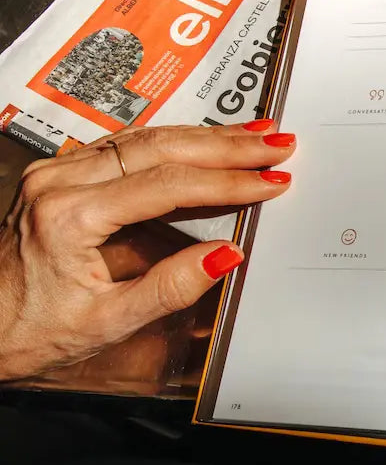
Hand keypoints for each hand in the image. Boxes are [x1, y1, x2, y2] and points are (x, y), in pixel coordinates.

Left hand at [0, 121, 294, 380]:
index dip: (228, 182)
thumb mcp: (105, 323)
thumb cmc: (29, 331)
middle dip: (227, 145)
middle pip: (161, 148)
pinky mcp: (61, 173)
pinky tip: (208, 139)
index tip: (271, 180)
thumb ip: (169, 288)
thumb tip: (226, 255)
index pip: (169, 186)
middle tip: (276, 143)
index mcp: (69, 217)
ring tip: (256, 133)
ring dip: (206, 135)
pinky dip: (176, 141)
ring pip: (146, 138)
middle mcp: (59, 182)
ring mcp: (57, 171)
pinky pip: (128, 144)